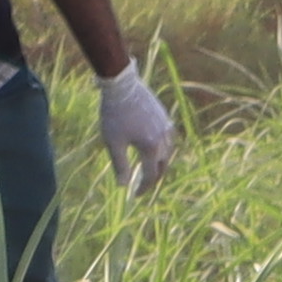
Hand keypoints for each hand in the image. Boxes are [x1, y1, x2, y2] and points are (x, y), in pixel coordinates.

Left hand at [98, 71, 182, 196]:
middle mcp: (163, 139)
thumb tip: (123, 186)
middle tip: (142, 186)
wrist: (122, 86)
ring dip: (159, 164)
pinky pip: (168, 139)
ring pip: (168, 153)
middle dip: (153, 179)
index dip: (142, 188)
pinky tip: (152, 149)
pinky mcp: (165, 117)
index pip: (150, 176)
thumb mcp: (113, 143)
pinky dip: (162, 150)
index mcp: (151, 148)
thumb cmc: (114, 115)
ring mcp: (166, 127)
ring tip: (148, 169)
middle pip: (162, 166)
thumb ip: (120, 166)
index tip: (134, 196)